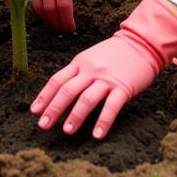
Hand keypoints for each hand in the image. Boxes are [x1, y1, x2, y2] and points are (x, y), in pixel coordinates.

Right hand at [24, 0, 86, 32]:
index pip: (64, 5)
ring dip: (45, 17)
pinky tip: (41, 9)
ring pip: (36, 4)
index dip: (67, 21)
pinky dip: (32, 4)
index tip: (71, 29)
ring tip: (53, 22)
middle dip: (57, 23)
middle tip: (63, 29)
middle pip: (50, 9)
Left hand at [30, 0, 176, 139]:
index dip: (45, 96)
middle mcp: (91, 69)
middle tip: (43, 126)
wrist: (142, 42)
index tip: (34, 112)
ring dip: (75, 116)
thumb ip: (78, 73)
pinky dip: (103, 121)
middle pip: (68, 90)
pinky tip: (97, 135)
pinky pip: (111, 107)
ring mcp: (107, 78)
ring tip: (67, 131)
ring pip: (87, 99)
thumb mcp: (92, 57)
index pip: (58, 80)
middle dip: (54, 109)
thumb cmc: (115, 53)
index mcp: (80, 62)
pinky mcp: (123, 87)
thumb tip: (60, 94)